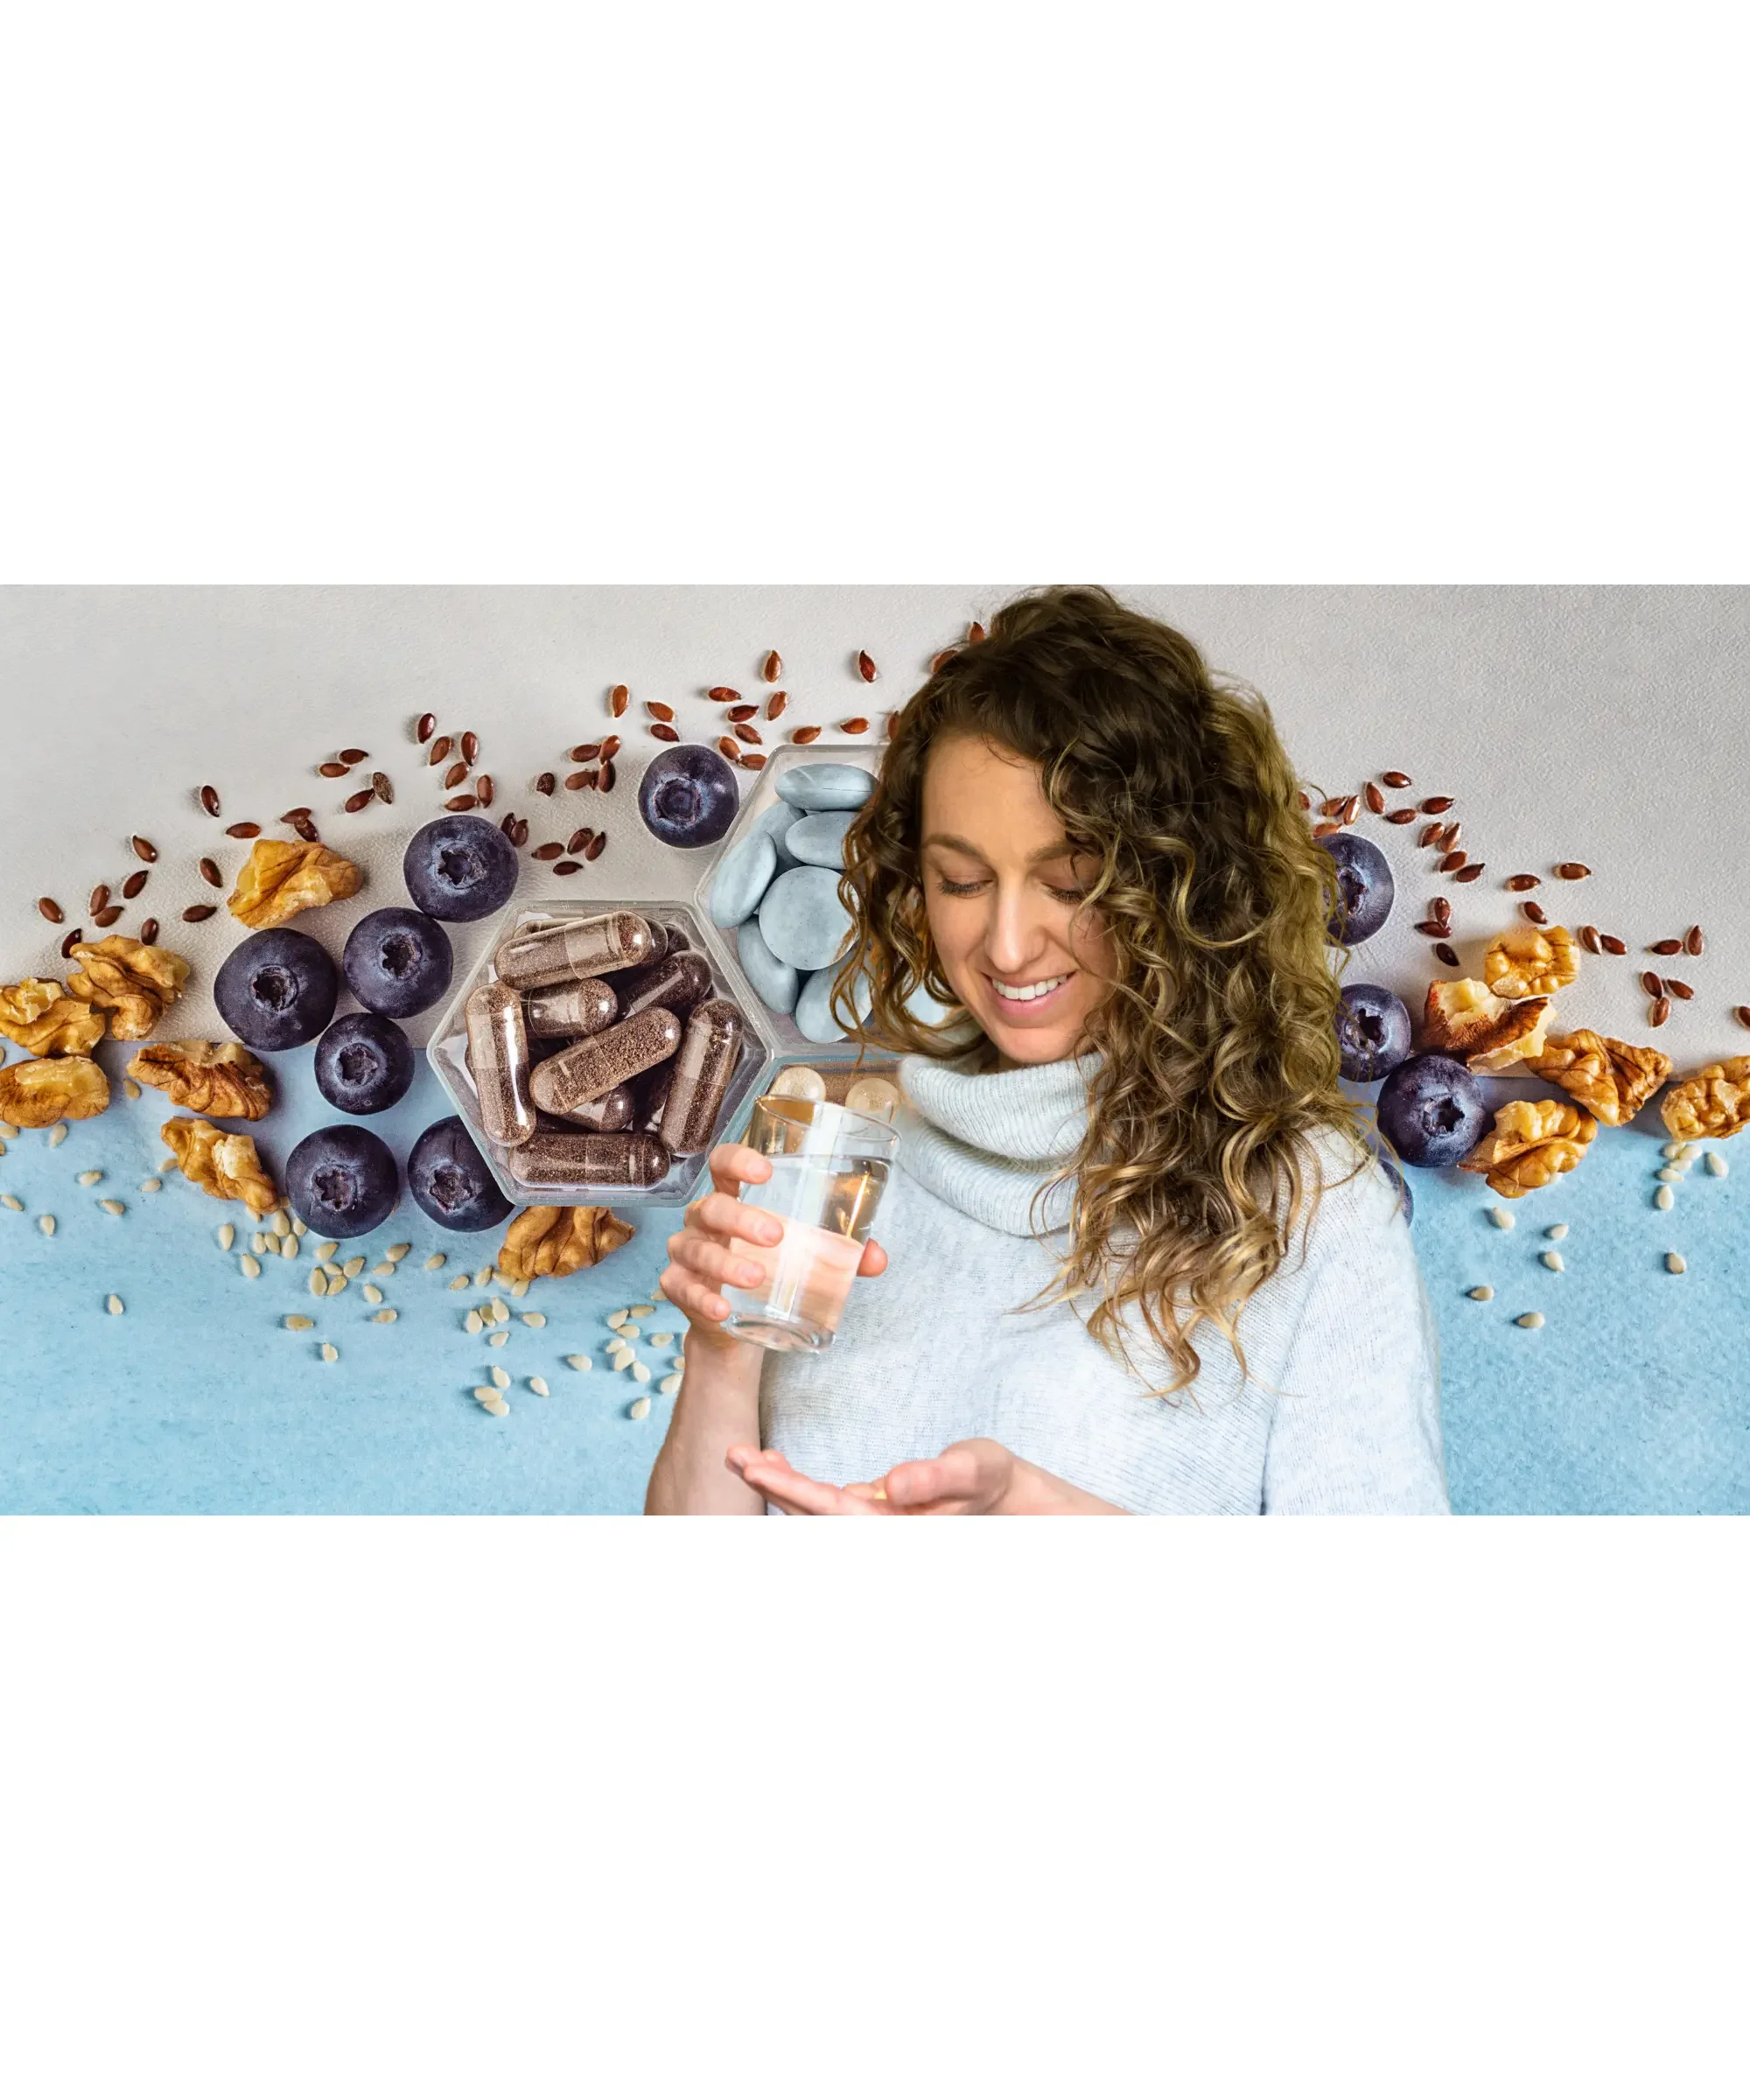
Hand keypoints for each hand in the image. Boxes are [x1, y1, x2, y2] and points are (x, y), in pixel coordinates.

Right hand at [661, 1138, 886, 1356]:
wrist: (735, 1325)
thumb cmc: (770, 1269)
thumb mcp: (803, 1255)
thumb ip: (841, 1253)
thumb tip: (877, 1259)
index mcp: (732, 1197)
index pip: (723, 1163)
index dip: (738, 1160)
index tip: (765, 1170)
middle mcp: (703, 1220)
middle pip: (713, 1207)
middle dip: (742, 1218)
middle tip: (776, 1235)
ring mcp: (686, 1253)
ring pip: (698, 1250)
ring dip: (726, 1264)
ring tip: (757, 1277)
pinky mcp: (677, 1287)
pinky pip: (683, 1289)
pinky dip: (703, 1299)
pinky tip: (722, 1309)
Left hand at [724, 1438, 1079, 1514]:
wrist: (1006, 1495)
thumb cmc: (991, 1479)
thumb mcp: (972, 1468)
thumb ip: (935, 1478)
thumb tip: (891, 1485)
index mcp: (896, 1525)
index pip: (832, 1510)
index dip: (791, 1489)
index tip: (755, 1468)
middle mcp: (878, 1529)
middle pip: (811, 1513)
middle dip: (771, 1483)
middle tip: (733, 1453)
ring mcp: (872, 1524)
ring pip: (813, 1509)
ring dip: (778, 1483)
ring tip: (744, 1455)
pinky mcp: (870, 1513)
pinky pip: (822, 1503)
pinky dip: (796, 1483)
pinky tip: (775, 1464)